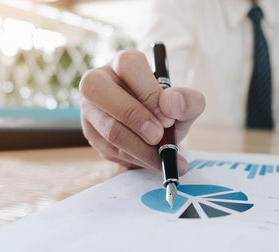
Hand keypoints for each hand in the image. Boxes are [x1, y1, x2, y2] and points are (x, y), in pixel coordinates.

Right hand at [79, 49, 204, 173]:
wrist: (158, 137)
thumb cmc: (169, 113)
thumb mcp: (187, 106)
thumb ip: (188, 101)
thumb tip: (170, 104)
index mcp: (126, 63)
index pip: (129, 65)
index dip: (148, 93)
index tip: (168, 119)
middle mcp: (100, 79)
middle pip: (97, 87)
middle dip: (133, 117)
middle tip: (158, 138)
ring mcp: (90, 106)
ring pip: (108, 127)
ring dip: (140, 148)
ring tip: (163, 158)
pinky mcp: (89, 131)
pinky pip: (109, 149)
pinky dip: (134, 159)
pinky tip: (150, 160)